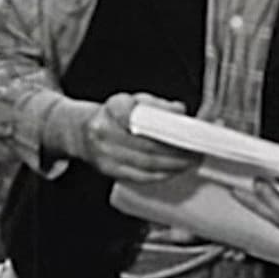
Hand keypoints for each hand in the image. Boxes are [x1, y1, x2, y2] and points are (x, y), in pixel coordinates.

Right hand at [81, 92, 199, 182]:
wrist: (82, 132)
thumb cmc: (114, 115)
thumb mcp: (134, 100)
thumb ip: (158, 104)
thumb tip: (179, 111)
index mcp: (113, 108)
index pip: (142, 116)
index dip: (165, 125)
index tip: (185, 130)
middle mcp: (105, 131)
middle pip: (148, 145)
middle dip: (176, 151)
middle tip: (196, 151)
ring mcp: (104, 153)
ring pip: (145, 163)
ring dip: (172, 165)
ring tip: (190, 162)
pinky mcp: (108, 170)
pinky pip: (139, 177)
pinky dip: (160, 175)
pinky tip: (173, 171)